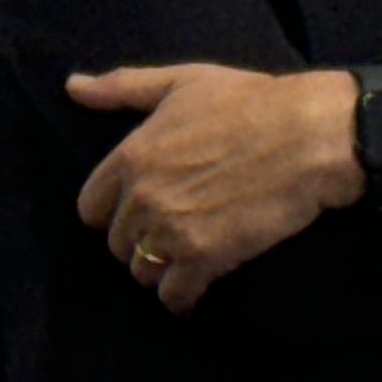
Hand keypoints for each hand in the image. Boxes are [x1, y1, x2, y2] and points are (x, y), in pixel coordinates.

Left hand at [68, 63, 363, 313]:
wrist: (309, 136)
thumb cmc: (250, 103)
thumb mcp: (182, 82)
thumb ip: (123, 88)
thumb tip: (73, 86)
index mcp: (131, 157)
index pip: (90, 207)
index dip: (113, 211)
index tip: (137, 209)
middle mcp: (142, 198)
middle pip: (117, 244)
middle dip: (140, 240)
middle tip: (171, 232)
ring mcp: (172, 232)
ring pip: (142, 272)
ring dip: (160, 270)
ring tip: (185, 259)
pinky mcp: (206, 260)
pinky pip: (174, 296)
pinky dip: (181, 299)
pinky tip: (194, 291)